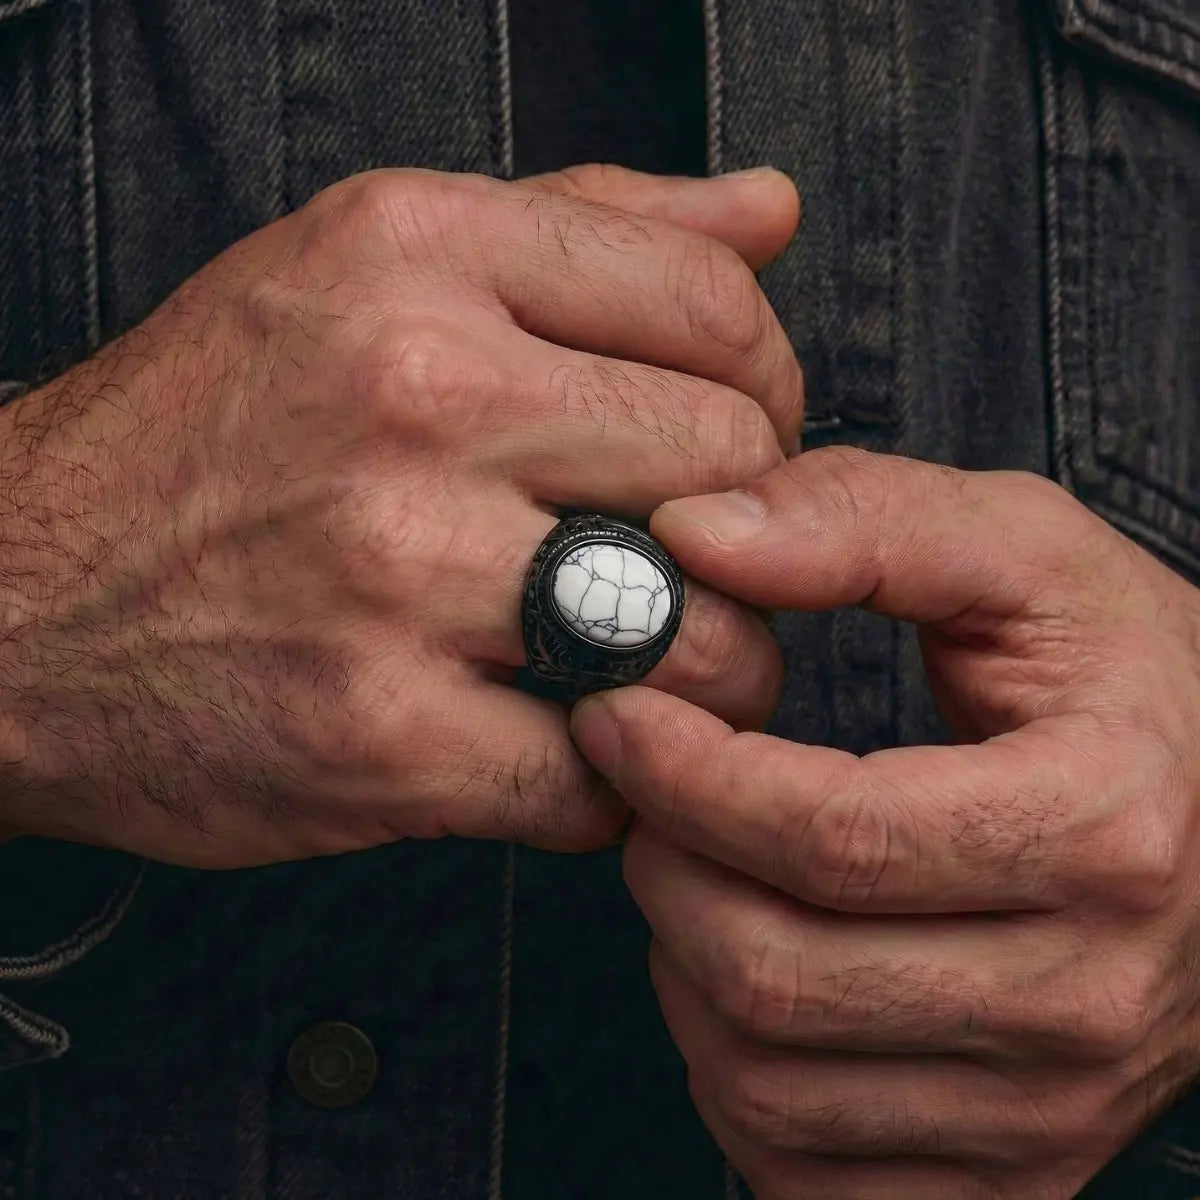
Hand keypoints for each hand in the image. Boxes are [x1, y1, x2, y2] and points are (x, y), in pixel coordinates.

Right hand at [0, 163, 803, 867]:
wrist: (11, 596)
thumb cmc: (206, 435)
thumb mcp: (369, 267)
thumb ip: (586, 224)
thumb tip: (764, 209)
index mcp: (418, 255)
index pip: (710, 302)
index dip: (764, 385)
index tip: (735, 436)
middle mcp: (414, 394)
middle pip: (729, 465)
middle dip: (751, 534)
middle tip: (697, 563)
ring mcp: (397, 572)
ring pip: (697, 637)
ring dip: (711, 671)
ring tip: (651, 664)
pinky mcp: (380, 737)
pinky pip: (597, 777)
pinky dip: (609, 778)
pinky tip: (562, 741)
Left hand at [571, 447, 1199, 1198]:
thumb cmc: (1123, 682)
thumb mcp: (1022, 553)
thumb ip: (860, 520)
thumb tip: (693, 536)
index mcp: (1102, 827)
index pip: (834, 834)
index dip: (686, 774)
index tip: (615, 716)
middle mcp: (1090, 998)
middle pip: (780, 974)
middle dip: (666, 868)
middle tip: (649, 793)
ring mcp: (1051, 1109)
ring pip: (767, 1084)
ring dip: (683, 965)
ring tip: (702, 870)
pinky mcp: (1009, 1172)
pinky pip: (801, 1170)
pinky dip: (731, 1073)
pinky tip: (750, 974)